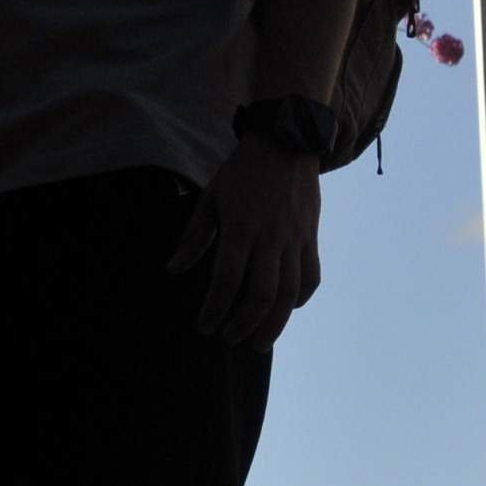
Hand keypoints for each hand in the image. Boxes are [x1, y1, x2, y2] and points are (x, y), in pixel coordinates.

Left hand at [166, 135, 321, 347]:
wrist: (285, 144)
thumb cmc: (241, 172)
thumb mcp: (210, 197)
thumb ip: (194, 236)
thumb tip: (173, 269)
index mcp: (241, 228)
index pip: (227, 280)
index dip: (215, 308)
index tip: (205, 325)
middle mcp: (270, 239)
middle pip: (261, 295)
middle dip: (245, 325)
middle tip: (230, 339)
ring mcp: (295, 240)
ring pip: (289, 294)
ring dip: (274, 323)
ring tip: (259, 342)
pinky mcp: (312, 238)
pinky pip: (311, 277)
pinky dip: (300, 299)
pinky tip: (287, 309)